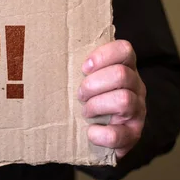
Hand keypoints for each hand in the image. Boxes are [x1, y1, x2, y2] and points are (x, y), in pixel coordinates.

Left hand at [78, 40, 146, 158]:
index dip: (103, 56)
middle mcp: (136, 86)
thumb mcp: (86, 78)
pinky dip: (100, 134)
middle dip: (92, 85)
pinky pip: (118, 134)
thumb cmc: (87, 98)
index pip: (124, 50)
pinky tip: (91, 132)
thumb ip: (78, 65)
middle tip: (80, 95)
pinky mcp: (133, 134)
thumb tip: (42, 44)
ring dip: (96, 105)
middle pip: (121, 74)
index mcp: (125, 67)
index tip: (84, 68)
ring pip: (123, 100)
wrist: (96, 134)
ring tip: (85, 111)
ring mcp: (137, 110)